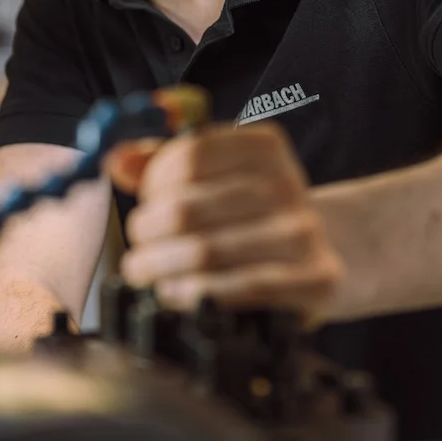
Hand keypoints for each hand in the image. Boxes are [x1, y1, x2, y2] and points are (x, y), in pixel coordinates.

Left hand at [105, 122, 343, 322]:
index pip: (187, 157)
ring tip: (145, 273)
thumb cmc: (252, 215)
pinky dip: (195, 294)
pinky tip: (176, 293)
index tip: (144, 201)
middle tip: (137, 247)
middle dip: (145, 232)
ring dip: (160, 268)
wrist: (324, 255)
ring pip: (205, 253)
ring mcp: (304, 232)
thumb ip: (163, 163)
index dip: (151, 183)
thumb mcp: (216, 177)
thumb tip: (117, 159)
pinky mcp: (315, 278)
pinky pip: (240, 289)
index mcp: (263, 146)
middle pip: (187, 208)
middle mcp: (288, 183)